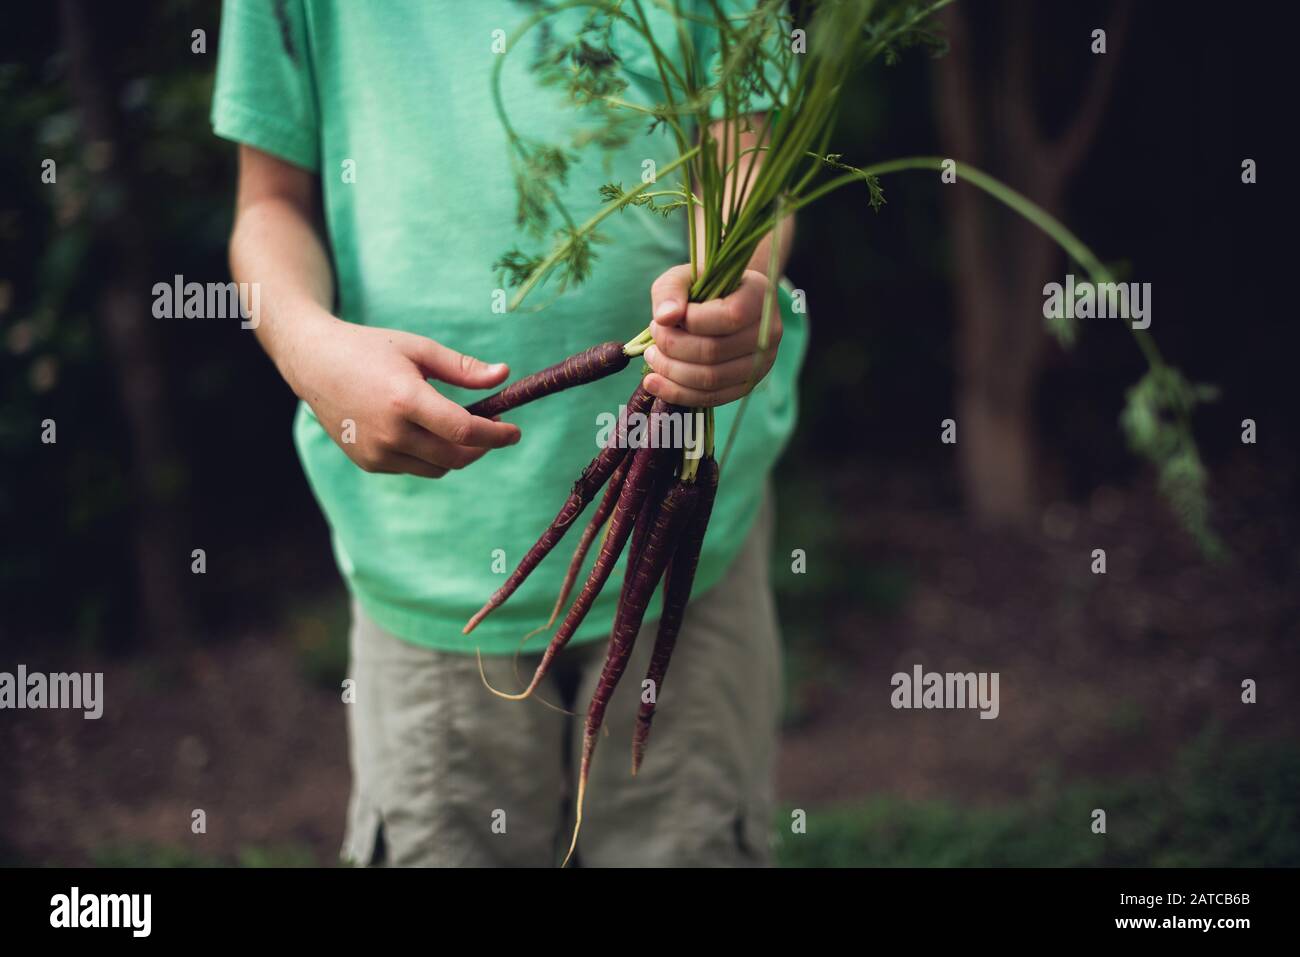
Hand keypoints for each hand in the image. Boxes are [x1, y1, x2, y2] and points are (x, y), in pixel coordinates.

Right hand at [287, 316, 520, 477]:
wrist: (314, 363)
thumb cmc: (370, 349)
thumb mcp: (418, 349)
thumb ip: (462, 368)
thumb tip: (504, 375)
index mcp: (405, 399)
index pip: (464, 431)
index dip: (496, 435)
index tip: (514, 431)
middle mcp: (390, 432)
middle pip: (455, 457)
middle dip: (482, 447)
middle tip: (493, 426)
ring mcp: (377, 452)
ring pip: (438, 468)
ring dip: (458, 453)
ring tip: (460, 425)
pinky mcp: (369, 462)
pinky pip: (414, 467)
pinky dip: (430, 455)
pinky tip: (426, 430)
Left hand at [641, 265, 781, 406]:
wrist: (724, 304)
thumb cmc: (703, 287)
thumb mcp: (684, 277)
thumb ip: (671, 290)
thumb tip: (664, 318)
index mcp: (760, 297)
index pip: (729, 317)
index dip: (690, 320)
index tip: (664, 318)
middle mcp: (769, 333)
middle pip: (715, 352)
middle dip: (673, 347)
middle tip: (653, 336)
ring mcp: (760, 364)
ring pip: (711, 379)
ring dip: (671, 371)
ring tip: (652, 356)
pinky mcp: (746, 386)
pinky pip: (710, 398)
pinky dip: (677, 393)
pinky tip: (653, 382)